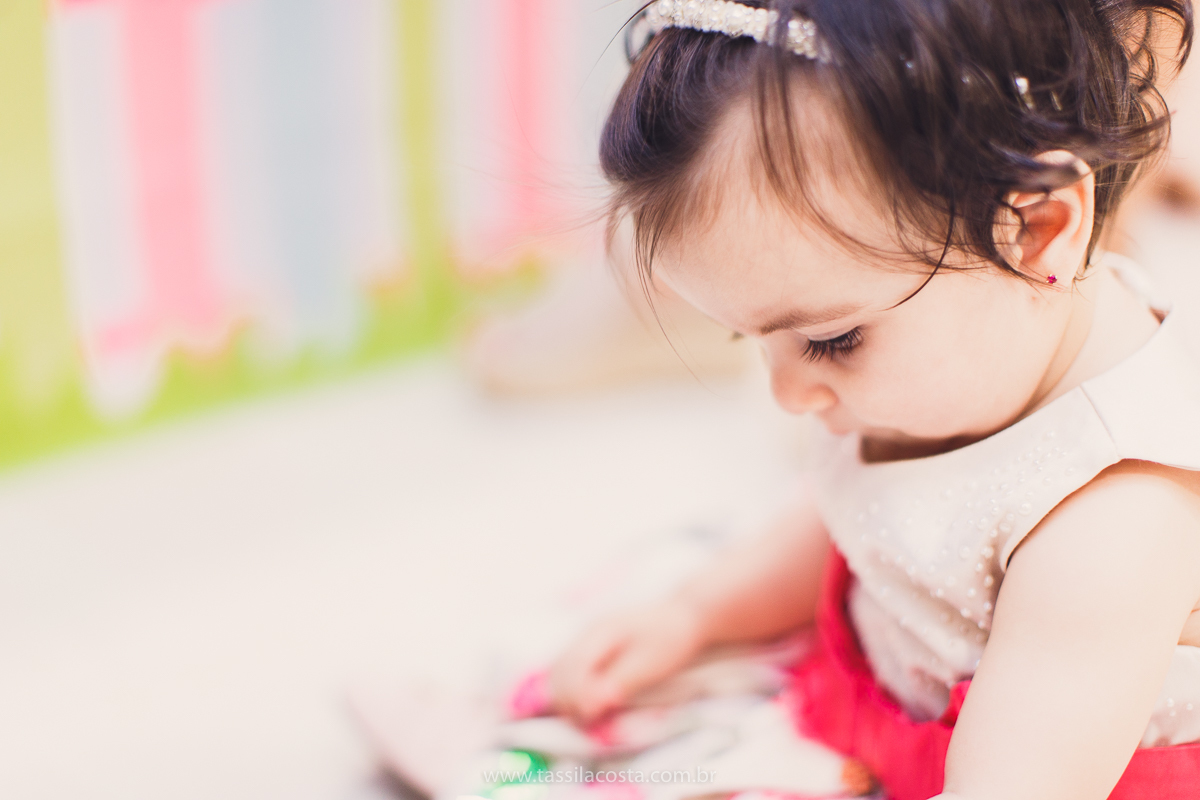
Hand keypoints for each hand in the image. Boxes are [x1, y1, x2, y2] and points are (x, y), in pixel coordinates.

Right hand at [548, 598, 705, 724]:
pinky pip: (568, 673)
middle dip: (570, 700)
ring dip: (568, 698)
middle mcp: (586, 633)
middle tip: (592, 721)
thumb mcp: (651, 663)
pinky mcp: (589, 650)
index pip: (575, 665)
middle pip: (560, 670)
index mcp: (601, 630)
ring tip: (591, 716)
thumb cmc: (671, 640)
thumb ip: (621, 682)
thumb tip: (594, 705)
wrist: (681, 618)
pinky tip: (590, 706)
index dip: (578, 695)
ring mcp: (585, 640)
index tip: (593, 715)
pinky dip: (572, 692)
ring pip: (559, 672)